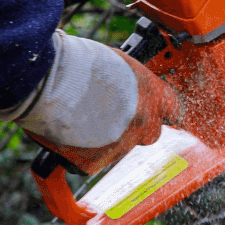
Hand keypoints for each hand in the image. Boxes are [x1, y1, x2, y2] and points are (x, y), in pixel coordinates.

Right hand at [0, 31, 181, 175]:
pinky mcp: (94, 162)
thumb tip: (127, 88)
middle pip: (150, 133)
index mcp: (153, 94)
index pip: (174, 108)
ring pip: (119, 148)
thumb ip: (130, 82)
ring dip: (105, 139)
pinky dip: (80, 153)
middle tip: (111, 116)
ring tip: (81, 119)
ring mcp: (120, 145)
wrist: (51, 79)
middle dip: (135, 128)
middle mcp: (143, 122)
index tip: (162, 114)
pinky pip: (91, 162)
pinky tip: (68, 135)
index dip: (165, 111)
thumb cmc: (79, 62)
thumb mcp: (119, 63)